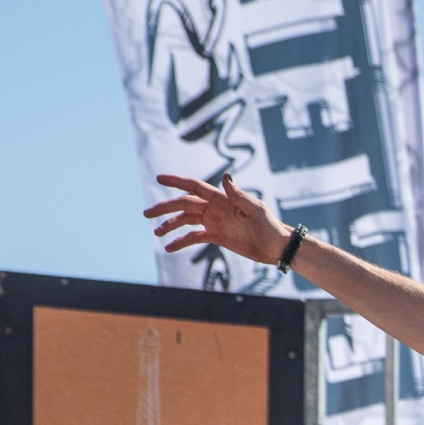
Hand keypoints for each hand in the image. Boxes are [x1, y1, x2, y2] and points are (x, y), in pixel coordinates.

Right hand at [146, 174, 291, 263]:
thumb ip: (238, 194)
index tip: (159, 178)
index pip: (194, 187)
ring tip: (156, 232)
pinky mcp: (216, 237)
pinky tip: (169, 247)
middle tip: (146, 213)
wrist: (277, 247)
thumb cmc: (269, 225)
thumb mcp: (255, 210)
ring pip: (185, 221)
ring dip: (170, 225)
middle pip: (184, 204)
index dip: (176, 181)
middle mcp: (215, 209)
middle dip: (165, 208)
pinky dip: (181, 241)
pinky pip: (194, 237)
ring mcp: (214, 222)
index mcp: (221, 199)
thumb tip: (226, 176)